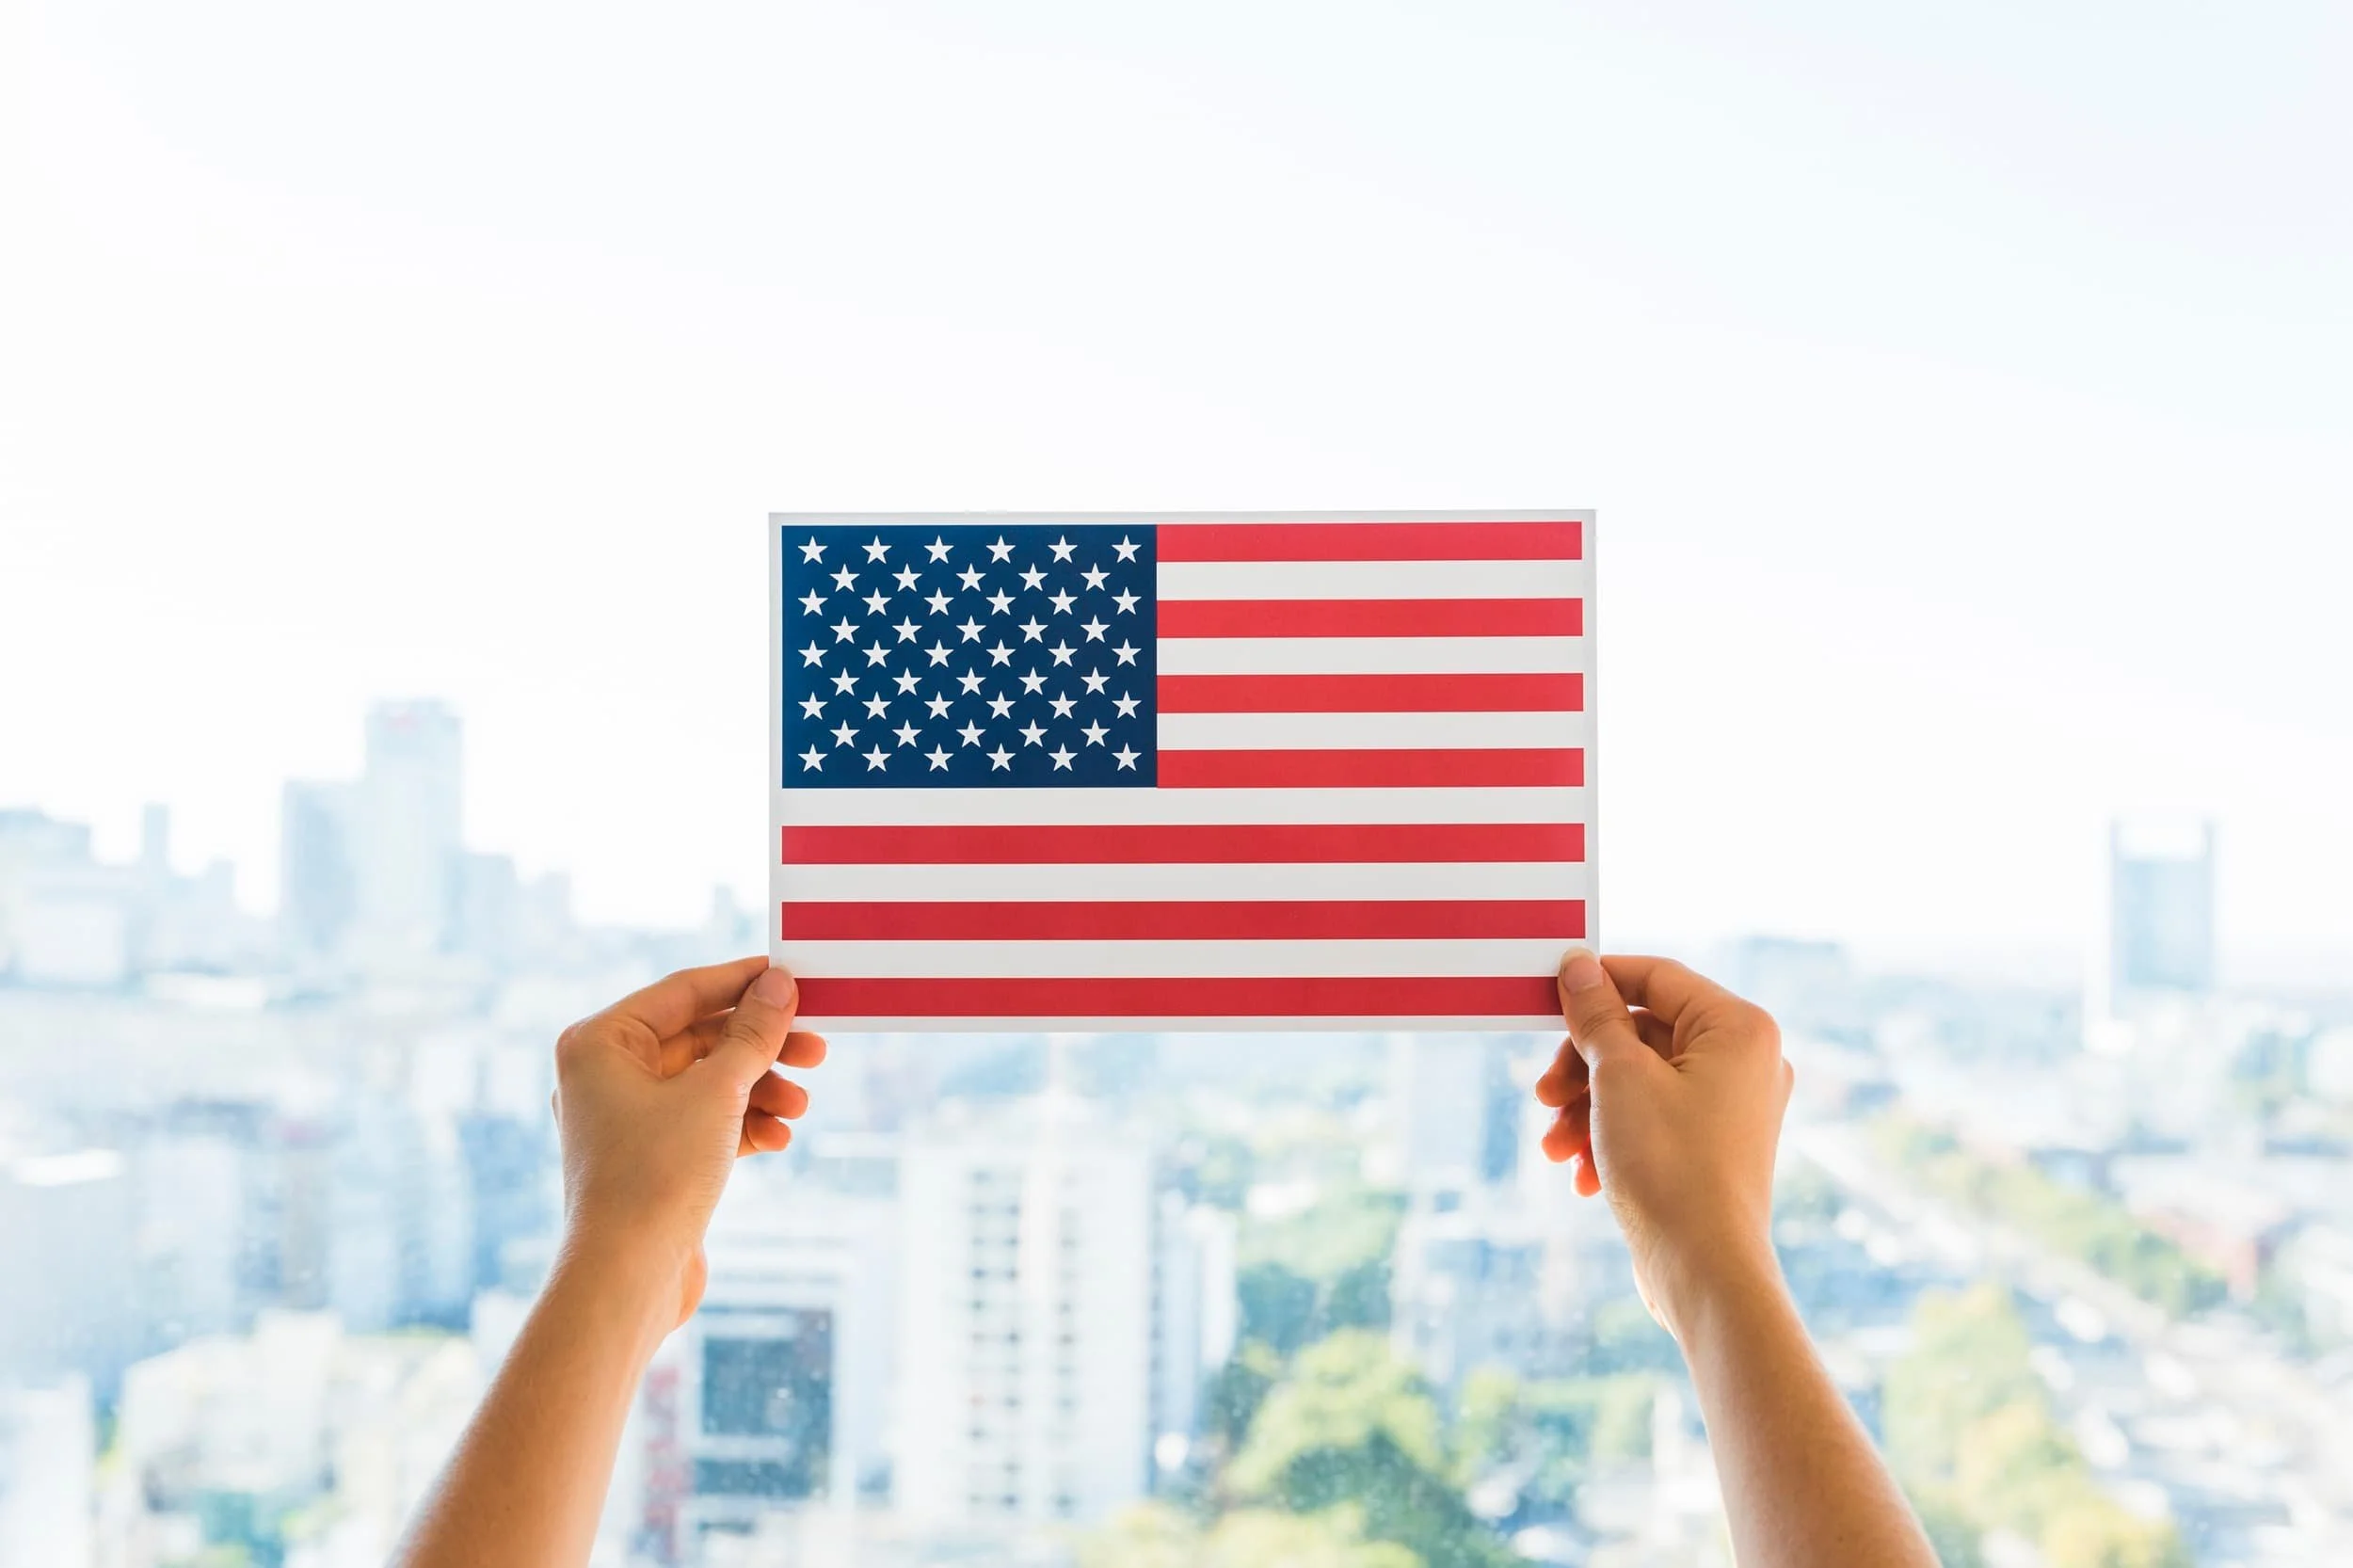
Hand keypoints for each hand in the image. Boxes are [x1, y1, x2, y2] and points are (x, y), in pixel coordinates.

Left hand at [550, 956, 825, 1330]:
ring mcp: (626, 1119)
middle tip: (816, 1049)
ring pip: (707, 1082)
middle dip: (761, 1047)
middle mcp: (605, 1075)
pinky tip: (778, 1138)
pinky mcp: (649, 1158)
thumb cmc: (655, 1176)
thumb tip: (779, 984)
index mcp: (600, 1042)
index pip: (684, 992)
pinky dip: (743, 1124)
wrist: (627, 1277)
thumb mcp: (716, 1092)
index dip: (743, 982)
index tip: (794, 976)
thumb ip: (752, 1033)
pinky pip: (704, 1122)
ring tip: (799, 1106)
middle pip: (700, 1038)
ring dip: (759, 1089)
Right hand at [1533, 951, 1793, 1339]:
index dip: (1596, 982)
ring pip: (1641, 1081)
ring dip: (1588, 1108)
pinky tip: (1580, 1176)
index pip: (1656, 977)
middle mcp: (1747, 1061)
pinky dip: (1612, 1136)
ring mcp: (1735, 1107)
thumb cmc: (1670, 1166)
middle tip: (1543, 1095)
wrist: (1704, 1270)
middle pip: (1643, 1033)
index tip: (1547, 996)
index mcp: (1738, 1028)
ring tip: (1554, 1147)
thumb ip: (1595, 1014)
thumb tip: (1578, 964)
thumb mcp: (1619, 1076)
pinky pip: (1654, 1119)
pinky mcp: (1716, 1148)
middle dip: (1583, 1065)